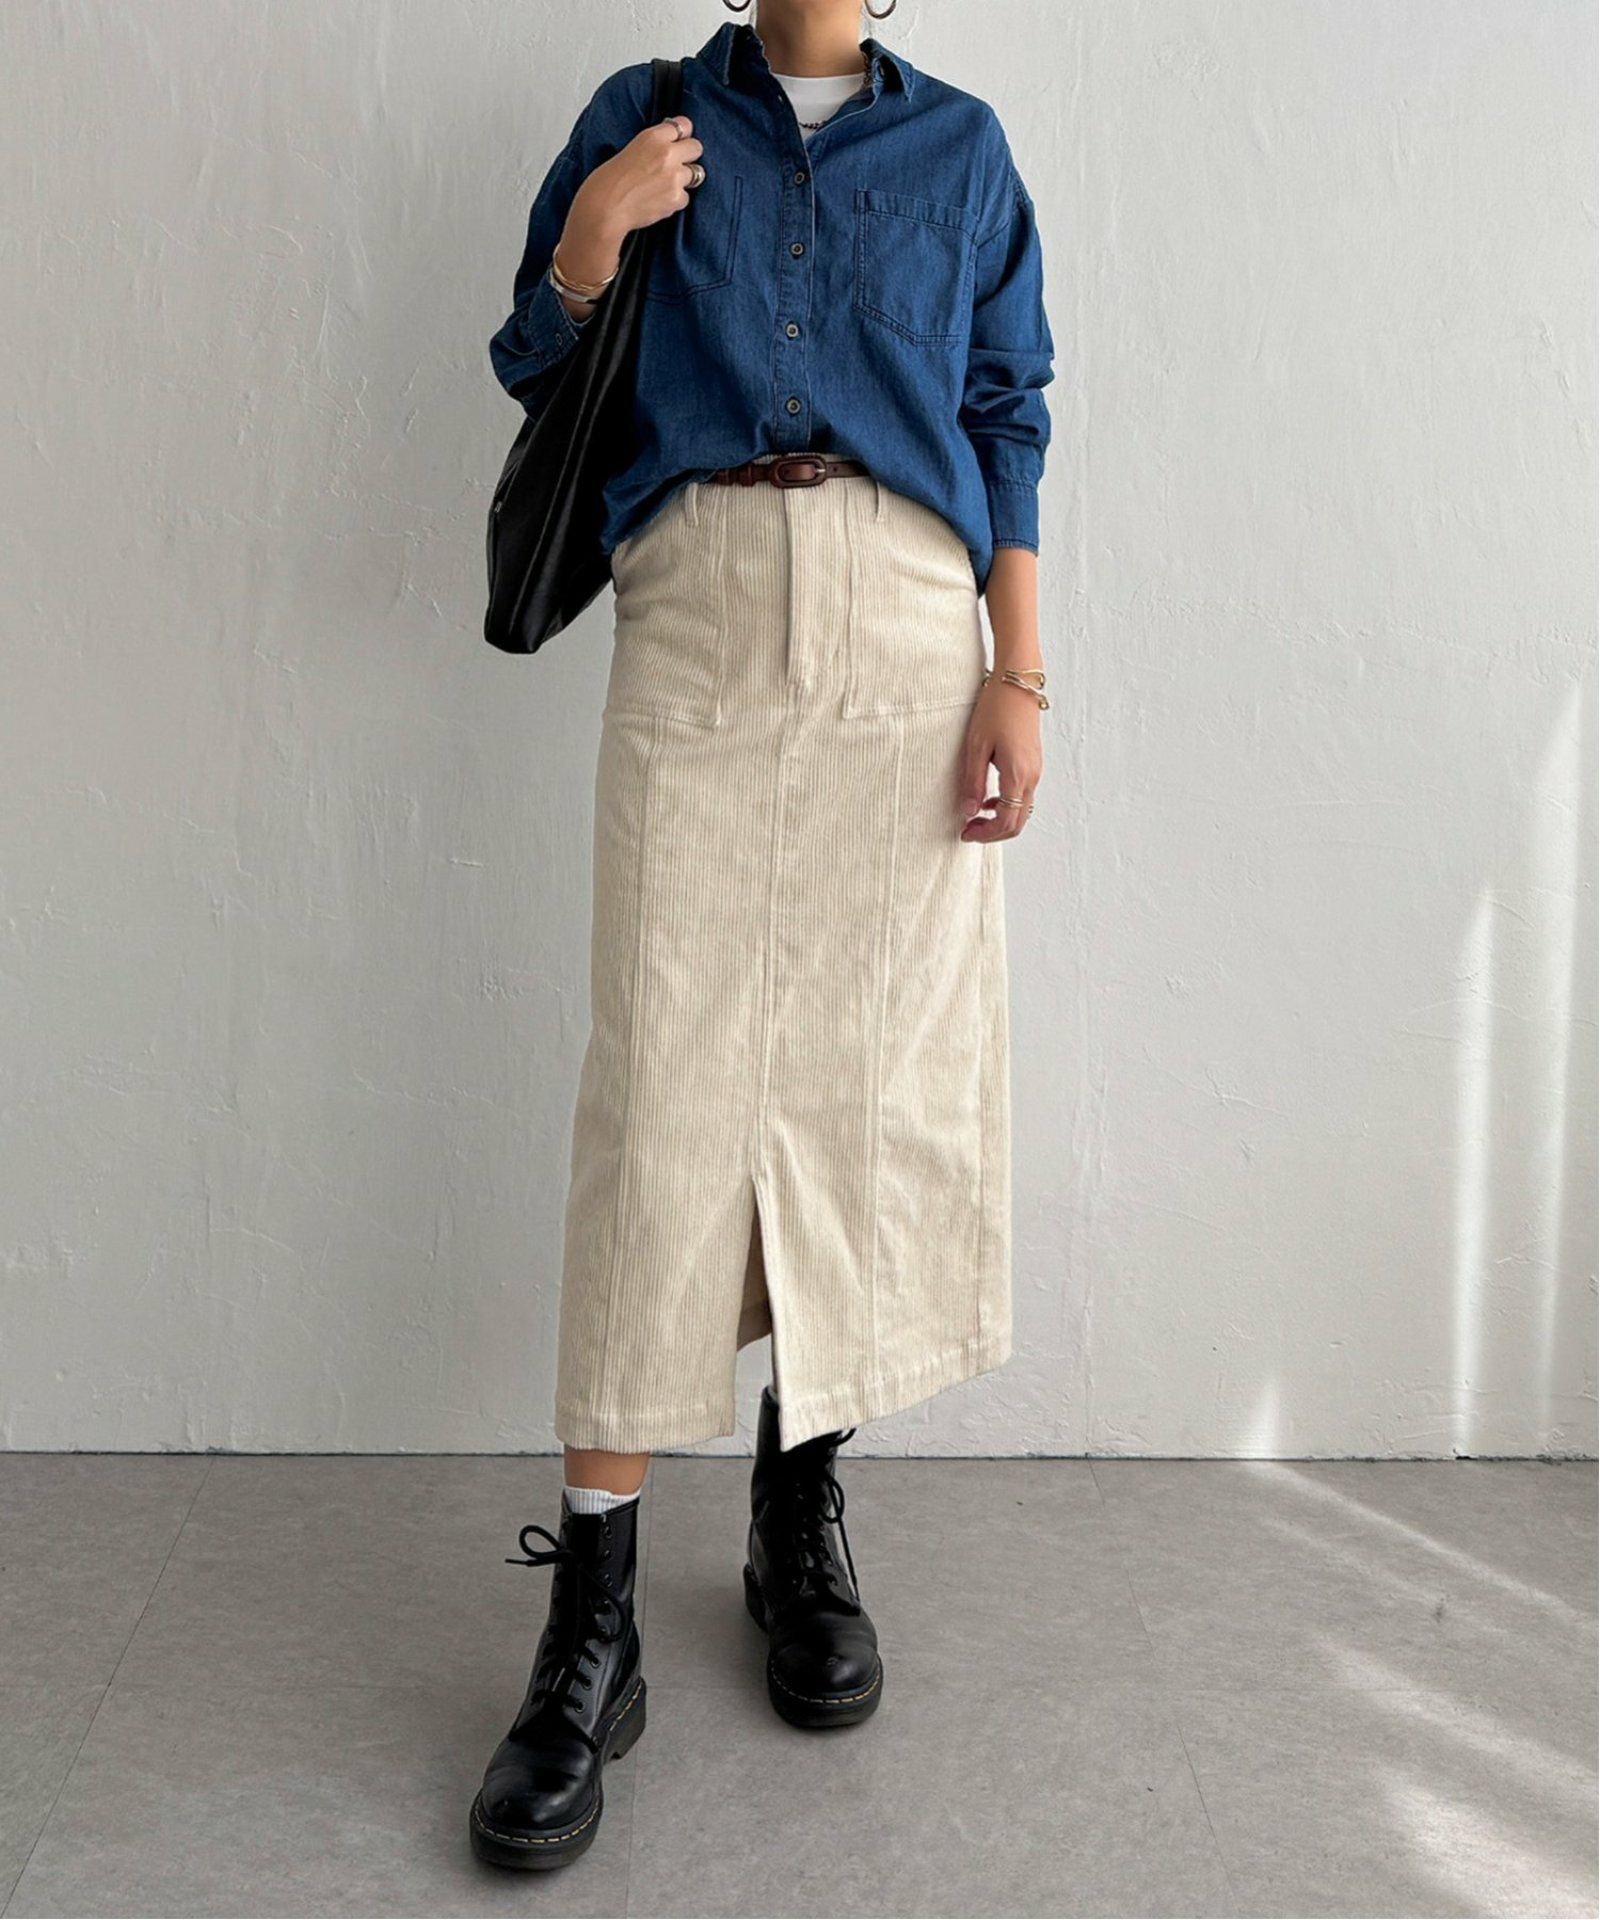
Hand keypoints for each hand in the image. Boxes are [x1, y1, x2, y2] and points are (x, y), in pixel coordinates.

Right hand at [567, 116, 704, 259]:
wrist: (605, 207)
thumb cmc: (609, 181)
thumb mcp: (630, 149)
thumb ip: (654, 145)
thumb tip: (671, 146)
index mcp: (653, 136)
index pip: (683, 125)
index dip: (682, 135)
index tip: (679, 141)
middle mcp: (667, 154)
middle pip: (696, 147)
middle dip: (689, 156)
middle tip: (676, 165)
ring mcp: (674, 177)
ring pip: (696, 174)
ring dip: (684, 180)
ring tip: (664, 186)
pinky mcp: (676, 198)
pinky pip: (686, 198)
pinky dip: (675, 201)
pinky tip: (659, 201)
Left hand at [958, 678, 1042, 841]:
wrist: (1019, 681)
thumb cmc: (996, 708)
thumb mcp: (976, 746)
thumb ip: (973, 782)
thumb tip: (969, 812)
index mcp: (1018, 775)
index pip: (1006, 822)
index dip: (985, 834)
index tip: (965, 833)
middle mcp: (1032, 777)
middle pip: (1018, 823)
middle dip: (993, 833)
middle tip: (968, 830)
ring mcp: (1036, 770)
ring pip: (1021, 811)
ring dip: (999, 819)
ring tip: (974, 815)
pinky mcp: (1034, 763)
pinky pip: (1023, 796)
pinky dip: (1006, 805)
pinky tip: (988, 798)